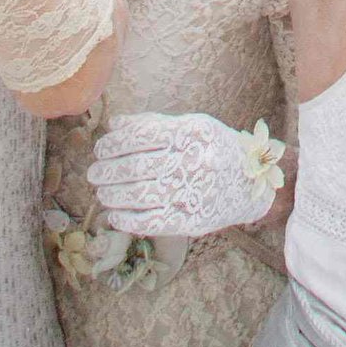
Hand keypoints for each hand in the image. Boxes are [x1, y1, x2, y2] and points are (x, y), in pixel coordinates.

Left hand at [86, 113, 285, 240]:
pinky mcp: (193, 222)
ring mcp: (195, 193)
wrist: (251, 185)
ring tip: (102, 192)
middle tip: (94, 173)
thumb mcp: (193, 127)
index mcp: (195, 132)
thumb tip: (115, 124)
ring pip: (141, 194)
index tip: (100, 149)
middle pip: (138, 166)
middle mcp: (197, 161)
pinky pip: (152, 222)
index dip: (115, 143)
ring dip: (113, 194)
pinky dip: (127, 220)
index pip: (144, 135)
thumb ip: (154, 124)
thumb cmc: (215, 151)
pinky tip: (114, 215)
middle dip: (108, 171)